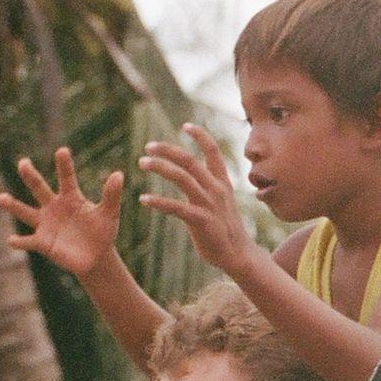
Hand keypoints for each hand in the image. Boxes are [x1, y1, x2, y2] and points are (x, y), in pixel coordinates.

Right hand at [0, 148, 123, 277]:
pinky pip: (28, 241)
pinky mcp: (43, 243)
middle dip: (30, 176)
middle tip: (23, 163)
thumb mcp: (109, 214)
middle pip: (39, 188)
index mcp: (70, 197)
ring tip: (1, 198)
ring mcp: (46, 224)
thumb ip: (111, 195)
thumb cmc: (102, 232)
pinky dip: (19, 242)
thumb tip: (119, 174)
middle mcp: (54, 206)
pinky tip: (11, 240)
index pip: (66, 177)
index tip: (62, 150)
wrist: (95, 256)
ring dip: (13, 206)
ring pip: (26, 212)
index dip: (64, 165)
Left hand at [138, 124, 264, 275]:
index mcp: (222, 182)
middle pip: (190, 160)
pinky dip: (158, 201)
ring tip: (142, 163)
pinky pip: (176, 207)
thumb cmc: (226, 229)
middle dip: (167, 149)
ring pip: (181, 178)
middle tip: (148, 146)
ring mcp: (209, 204)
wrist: (238, 255)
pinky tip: (143, 198)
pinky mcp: (201, 221)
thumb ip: (209, 186)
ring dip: (160, 167)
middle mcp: (216, 189)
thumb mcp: (223, 202)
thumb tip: (195, 175)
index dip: (200, 136)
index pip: (213, 151)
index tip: (185, 125)